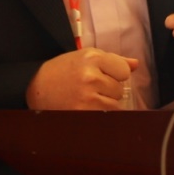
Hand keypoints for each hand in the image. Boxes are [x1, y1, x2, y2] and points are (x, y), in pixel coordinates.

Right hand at [25, 47, 140, 110]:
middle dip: (109, 91)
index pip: (124, 71)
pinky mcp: (83, 114)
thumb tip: (136, 64)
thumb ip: (113, 60)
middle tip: (91, 88)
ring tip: (88, 98)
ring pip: (115, 106)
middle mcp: (90, 76)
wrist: (36, 86)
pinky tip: (87, 108)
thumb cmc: (64, 70)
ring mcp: (87, 97)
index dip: (116, 74)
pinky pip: (105, 117)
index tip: (104, 75)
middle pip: (120, 90)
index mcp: (92, 58)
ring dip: (105, 104)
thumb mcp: (85, 57)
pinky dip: (99, 115)